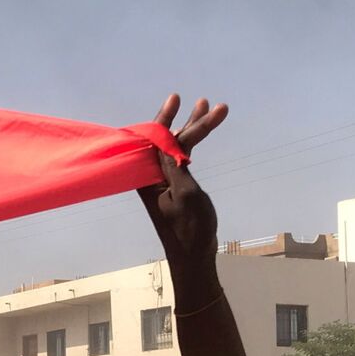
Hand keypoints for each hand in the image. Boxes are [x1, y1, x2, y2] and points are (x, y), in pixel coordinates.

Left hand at [139, 94, 227, 273]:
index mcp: (147, 178)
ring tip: (207, 109)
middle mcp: (150, 177)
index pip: (157, 141)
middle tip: (202, 101)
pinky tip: (197, 136)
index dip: (167, 118)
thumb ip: (175, 165)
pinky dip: (189, 145)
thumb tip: (166, 139)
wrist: (192, 257)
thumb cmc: (190, 229)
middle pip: (165, 140)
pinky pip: (177, 159)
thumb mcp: (186, 194)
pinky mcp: (171, 187)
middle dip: (186, 120)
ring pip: (173, 147)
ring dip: (191, 129)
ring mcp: (160, 182)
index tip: (178, 99)